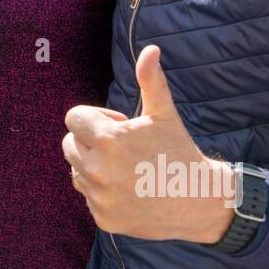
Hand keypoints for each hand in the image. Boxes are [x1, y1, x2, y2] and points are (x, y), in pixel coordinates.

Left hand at [63, 45, 234, 242]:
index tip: (119, 125)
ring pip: (76, 171)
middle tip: (123, 147)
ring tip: (126, 169)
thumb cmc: (179, 150)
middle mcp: (98, 170)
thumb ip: (151, 81)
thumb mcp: (164, 114)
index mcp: (108, 139)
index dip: (96, 118)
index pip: (73, 118)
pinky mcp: (103, 219)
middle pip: (69, 144)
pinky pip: (88, 196)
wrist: (199, 201)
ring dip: (93, 166)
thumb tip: (151, 49)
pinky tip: (129, 190)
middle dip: (90, 141)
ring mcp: (99, 197)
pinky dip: (102, 192)